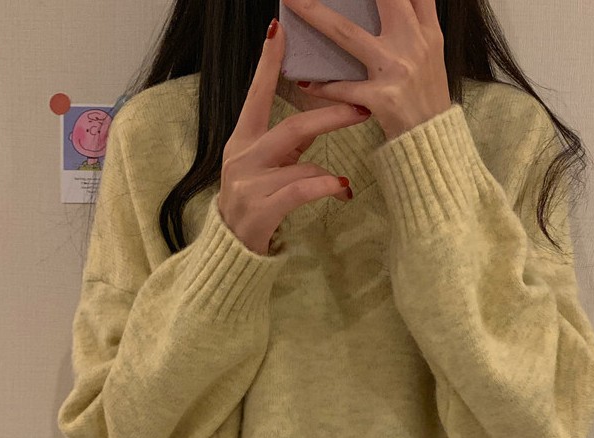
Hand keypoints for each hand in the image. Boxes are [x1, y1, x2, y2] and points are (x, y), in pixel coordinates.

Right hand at [216, 19, 371, 256]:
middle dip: (331, 117)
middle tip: (362, 109)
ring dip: (329, 175)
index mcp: (242, 140)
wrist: (231, 251)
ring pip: (303, 165)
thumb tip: (319, 117)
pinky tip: (342, 191)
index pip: (256, 95)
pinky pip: (302, 191)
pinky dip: (326, 188)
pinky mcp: (259, 211)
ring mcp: (248, 184)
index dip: (268, 64)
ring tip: (344, 186)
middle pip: (293, 128)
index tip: (280, 30)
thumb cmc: (255, 205)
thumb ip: (289, 144)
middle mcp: (241, 157)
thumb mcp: (267, 168)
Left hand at [281, 0, 451, 140]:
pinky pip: (343, 88)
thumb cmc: (428, 97)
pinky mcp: (382, 99)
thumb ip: (418, 20)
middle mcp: (414, 44)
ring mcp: (396, 70)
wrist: (433, 142)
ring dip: (317, 16)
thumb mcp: (433, 53)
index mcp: (427, 31)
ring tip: (292, 1)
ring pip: (348, 35)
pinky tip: (305, 81)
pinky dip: (323, 86)